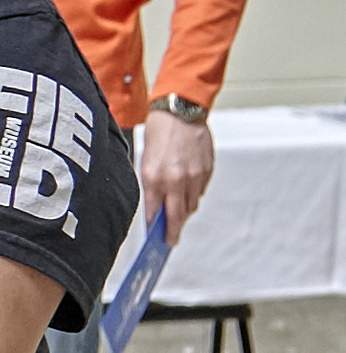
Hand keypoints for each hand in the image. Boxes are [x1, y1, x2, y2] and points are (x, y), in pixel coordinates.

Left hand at [138, 110, 213, 235]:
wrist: (181, 113)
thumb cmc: (160, 131)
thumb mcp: (144, 159)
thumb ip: (150, 184)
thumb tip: (153, 204)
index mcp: (155, 176)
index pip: (156, 212)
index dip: (156, 227)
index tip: (156, 239)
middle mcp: (176, 179)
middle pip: (178, 215)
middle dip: (174, 230)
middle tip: (171, 239)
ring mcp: (195, 177)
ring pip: (192, 205)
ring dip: (184, 211)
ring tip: (177, 213)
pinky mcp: (208, 171)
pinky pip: (201, 191)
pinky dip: (193, 194)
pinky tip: (187, 190)